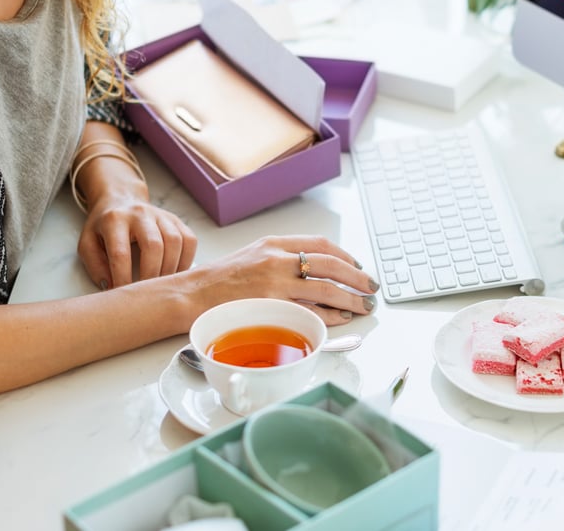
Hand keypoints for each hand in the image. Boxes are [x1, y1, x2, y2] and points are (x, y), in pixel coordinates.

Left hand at [79, 190, 197, 287]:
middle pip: (153, 245)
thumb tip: (111, 286)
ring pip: (175, 242)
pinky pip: (189, 240)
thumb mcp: (87, 243)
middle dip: (151, 274)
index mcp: (114, 220)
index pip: (121, 253)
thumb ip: (95, 266)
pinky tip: (175, 273)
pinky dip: (186, 260)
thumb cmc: (103, 227)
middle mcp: (140, 214)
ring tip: (162, 285)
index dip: (123, 277)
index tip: (123, 294)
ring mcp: (161, 215)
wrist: (120, 200)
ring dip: (171, 269)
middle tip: (147, 293)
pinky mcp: (176, 220)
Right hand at [192, 235, 378, 325]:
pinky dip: (331, 315)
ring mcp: (275, 284)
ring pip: (325, 289)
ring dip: (350, 298)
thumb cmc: (221, 280)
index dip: (345, 256)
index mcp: (274, 244)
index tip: (357, 267)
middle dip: (357, 277)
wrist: (192, 295)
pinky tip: (342, 318)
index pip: (320, 244)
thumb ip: (282, 258)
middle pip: (330, 265)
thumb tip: (317, 270)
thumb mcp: (253, 255)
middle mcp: (277, 260)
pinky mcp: (271, 308)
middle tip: (371, 287)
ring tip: (364, 305)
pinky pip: (310, 312)